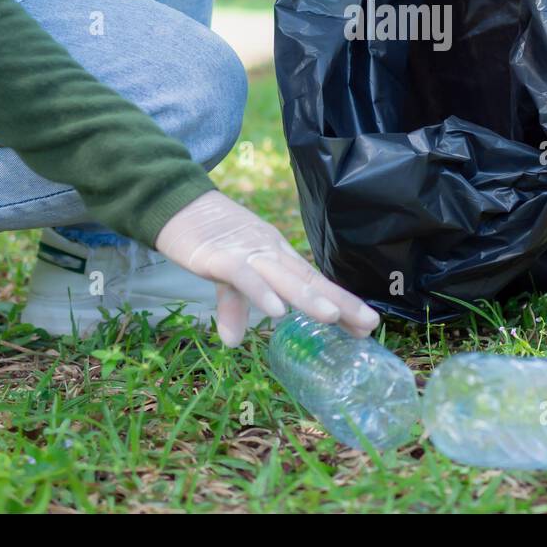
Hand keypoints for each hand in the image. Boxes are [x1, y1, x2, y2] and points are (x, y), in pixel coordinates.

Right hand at [155, 190, 380, 346]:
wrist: (176, 204)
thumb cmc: (209, 239)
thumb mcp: (226, 277)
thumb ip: (234, 307)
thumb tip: (233, 342)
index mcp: (276, 257)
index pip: (314, 282)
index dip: (342, 302)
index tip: (368, 325)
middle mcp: (269, 253)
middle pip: (309, 280)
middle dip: (341, 303)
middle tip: (369, 324)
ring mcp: (246, 253)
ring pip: (283, 276)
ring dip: (309, 297)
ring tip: (334, 316)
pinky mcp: (218, 256)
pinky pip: (243, 275)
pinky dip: (260, 291)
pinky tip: (276, 310)